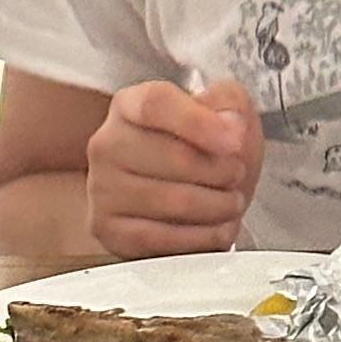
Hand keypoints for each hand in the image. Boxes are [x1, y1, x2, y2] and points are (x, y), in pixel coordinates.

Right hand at [83, 77, 261, 257]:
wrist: (182, 190)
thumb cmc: (202, 147)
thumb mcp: (224, 109)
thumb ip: (229, 102)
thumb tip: (230, 126)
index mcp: (130, 105)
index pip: (156, 104)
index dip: (199, 123)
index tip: (235, 142)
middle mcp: (107, 144)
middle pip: (174, 157)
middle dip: (223, 171)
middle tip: (238, 175)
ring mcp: (102, 189)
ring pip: (173, 202)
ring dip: (219, 206)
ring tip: (232, 202)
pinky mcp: (108, 230)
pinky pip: (162, 239)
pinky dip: (203, 237)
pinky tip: (219, 228)